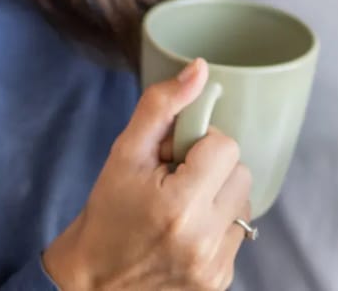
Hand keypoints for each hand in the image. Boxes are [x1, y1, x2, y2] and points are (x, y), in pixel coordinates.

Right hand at [42, 59, 252, 290]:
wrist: (94, 282)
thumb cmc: (107, 214)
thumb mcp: (124, 153)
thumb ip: (162, 106)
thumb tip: (199, 68)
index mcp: (179, 205)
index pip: (225, 146)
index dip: (198, 145)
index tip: (173, 159)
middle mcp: (203, 240)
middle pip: (241, 173)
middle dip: (212, 169)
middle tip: (175, 182)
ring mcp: (214, 266)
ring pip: (244, 203)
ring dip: (218, 198)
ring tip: (181, 209)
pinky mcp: (219, 281)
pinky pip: (238, 233)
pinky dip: (217, 227)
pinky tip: (187, 232)